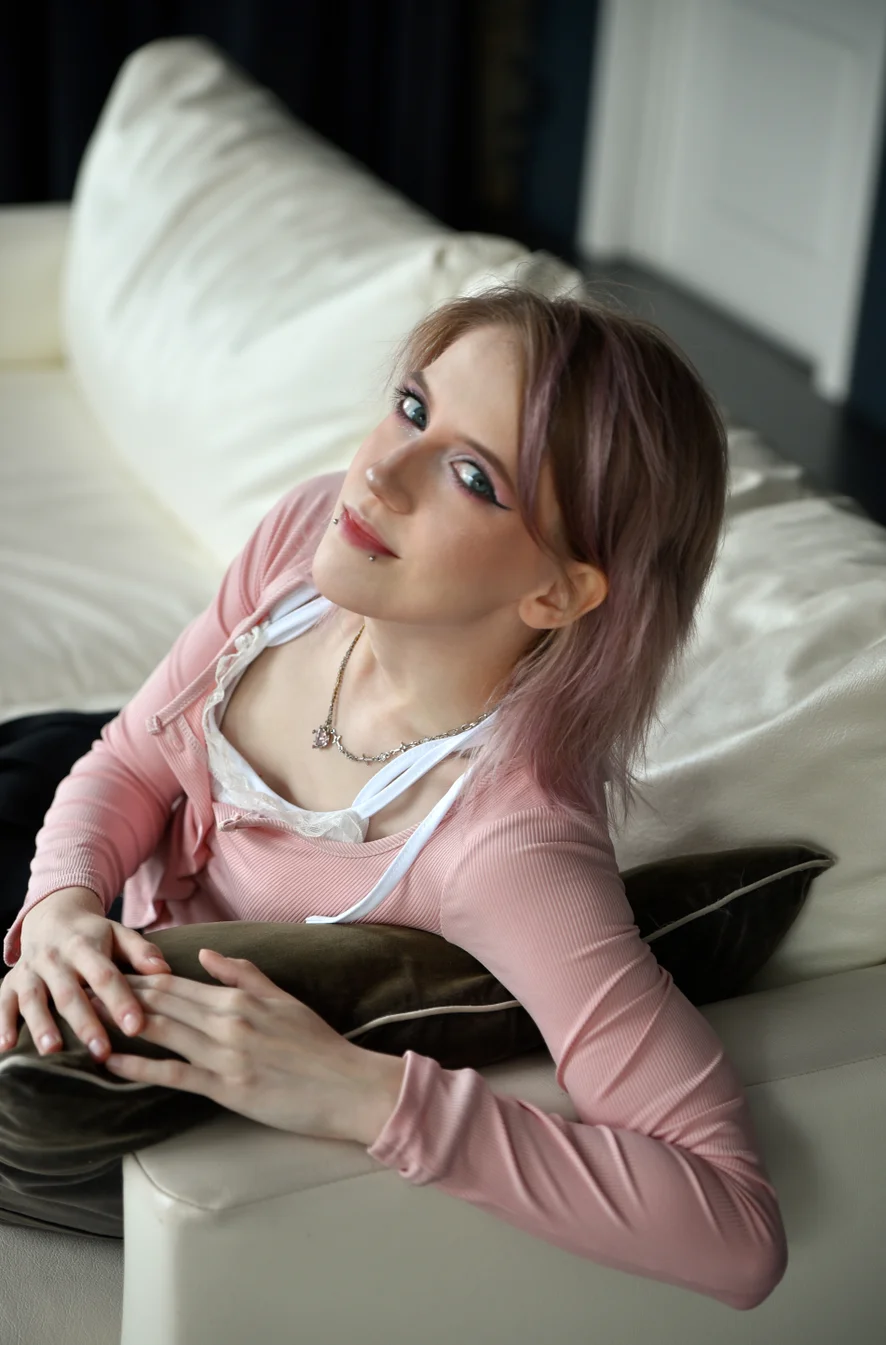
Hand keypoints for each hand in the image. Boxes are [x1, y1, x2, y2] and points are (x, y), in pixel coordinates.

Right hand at [0, 887, 171, 1058]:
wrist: (50, 915)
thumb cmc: (93, 934)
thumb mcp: (119, 934)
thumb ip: (142, 952)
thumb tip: (166, 972)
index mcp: (86, 946)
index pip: (105, 975)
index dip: (120, 1001)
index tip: (135, 1027)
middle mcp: (55, 958)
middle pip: (70, 993)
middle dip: (85, 1023)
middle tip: (101, 1051)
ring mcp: (30, 970)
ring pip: (34, 999)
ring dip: (41, 1025)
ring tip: (53, 1050)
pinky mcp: (11, 982)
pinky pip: (3, 1002)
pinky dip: (2, 1024)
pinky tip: (6, 1048)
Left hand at [101, 949, 406, 1144]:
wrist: (348, 1084)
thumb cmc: (319, 1044)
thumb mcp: (283, 998)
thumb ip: (243, 974)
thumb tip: (206, 956)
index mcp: (239, 997)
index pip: (176, 982)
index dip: (137, 977)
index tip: (107, 973)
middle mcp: (227, 1020)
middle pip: (160, 1001)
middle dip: (117, 995)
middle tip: (81, 990)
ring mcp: (225, 1054)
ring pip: (161, 1031)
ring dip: (120, 1023)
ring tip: (85, 1019)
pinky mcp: (227, 1088)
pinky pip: (174, 1074)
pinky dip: (139, 1067)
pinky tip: (111, 1063)